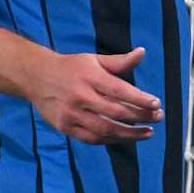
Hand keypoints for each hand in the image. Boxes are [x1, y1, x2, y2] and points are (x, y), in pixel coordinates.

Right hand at [26, 47, 163, 144]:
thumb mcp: (94, 60)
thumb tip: (142, 53)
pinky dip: (111, 139)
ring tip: (148, 132)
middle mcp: (80, 96)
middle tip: (158, 117)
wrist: (36, 77)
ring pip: (105, 129)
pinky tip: (126, 137)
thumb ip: (119, 61)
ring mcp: (71, 114)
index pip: (119, 90)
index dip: (139, 99)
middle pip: (115, 112)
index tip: (156, 104)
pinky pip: (92, 138)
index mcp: (89, 77)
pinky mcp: (65, 127)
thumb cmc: (71, 68)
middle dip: (140, 117)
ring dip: (129, 134)